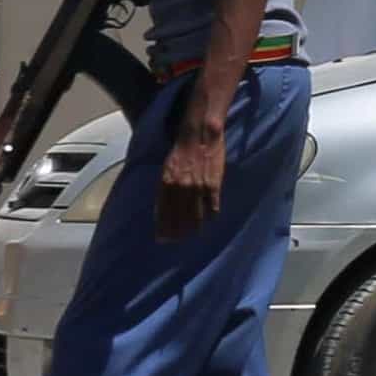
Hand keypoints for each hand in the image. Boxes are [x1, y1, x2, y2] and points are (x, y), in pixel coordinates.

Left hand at [155, 118, 224, 234]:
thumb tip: (163, 209)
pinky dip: (210, 216)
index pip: (163, 213)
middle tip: (177, 241)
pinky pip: (212, 208)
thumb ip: (166, 189)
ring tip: (193, 234)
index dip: (163, 228)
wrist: (199, 135)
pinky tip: (209, 219)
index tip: (162, 239)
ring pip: (195, 216)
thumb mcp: (166, 169)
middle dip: (177, 232)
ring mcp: (198, 188)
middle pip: (179, 218)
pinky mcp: (213, 185)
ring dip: (193, 228)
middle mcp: (180, 188)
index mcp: (166, 183)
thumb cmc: (181, 151)